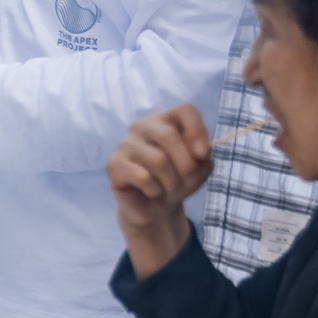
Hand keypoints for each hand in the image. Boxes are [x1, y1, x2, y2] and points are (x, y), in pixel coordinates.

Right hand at [107, 105, 213, 277]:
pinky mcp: (114, 164)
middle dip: (185, 164)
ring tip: (169, 188)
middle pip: (169, 135)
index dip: (197, 131)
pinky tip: (152, 192)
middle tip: (187, 180)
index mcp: (166, 120)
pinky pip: (143, 177)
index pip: (185, 110)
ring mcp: (125, 144)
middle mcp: (142, 126)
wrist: (156, 207)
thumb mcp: (200, 168)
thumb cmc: (178, 180)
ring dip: (171, 182)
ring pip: (157, 160)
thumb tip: (198, 152)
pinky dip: (155, 190)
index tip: (203, 155)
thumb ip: (204, 156)